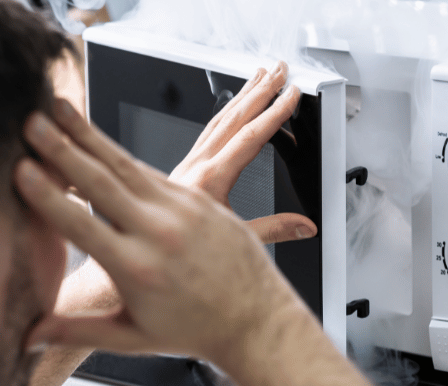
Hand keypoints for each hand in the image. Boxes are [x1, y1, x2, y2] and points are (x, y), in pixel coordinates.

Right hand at [16, 99, 304, 362]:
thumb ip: (76, 332)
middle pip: (101, 183)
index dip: (48, 197)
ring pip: (126, 164)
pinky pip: (150, 169)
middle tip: (31, 122)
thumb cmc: (194, 331)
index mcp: (138, 270)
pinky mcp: (198, 198)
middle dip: (62, 148)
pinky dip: (118, 152)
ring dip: (88, 135)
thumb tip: (26, 338)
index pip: (81, 227)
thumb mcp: (132, 338)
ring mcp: (182, 211)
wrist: (256, 321)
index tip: (21, 171)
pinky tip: (96, 136)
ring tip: (59, 110)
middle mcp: (160, 234)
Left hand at [169, 61, 315, 243]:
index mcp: (210, 181)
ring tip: (259, 78)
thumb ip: (273, 230)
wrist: (143, 250)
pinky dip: (223, 114)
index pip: (250, 137)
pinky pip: (205, 132)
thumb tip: (305, 226)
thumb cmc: (181, 253)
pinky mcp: (181, 169)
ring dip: (241, 96)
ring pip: (217, 120)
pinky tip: (231, 108)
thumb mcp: (234, 241)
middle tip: (279, 71)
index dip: (274, 113)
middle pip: (233, 118)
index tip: (291, 95)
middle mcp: (195, 166)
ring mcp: (186, 165)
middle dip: (259, 91)